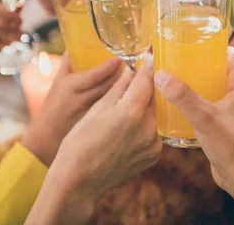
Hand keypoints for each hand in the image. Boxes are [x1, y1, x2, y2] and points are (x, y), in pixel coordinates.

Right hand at [26, 57, 161, 224]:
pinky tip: (128, 128)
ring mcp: (152, 143)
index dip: (146, 65)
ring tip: (125, 108)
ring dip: (143, 108)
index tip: (147, 54)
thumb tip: (130, 69)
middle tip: (133, 79)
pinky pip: (152, 132)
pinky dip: (144, 126)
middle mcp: (147, 127)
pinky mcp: (153, 155)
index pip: (145, 79)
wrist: (79, 180)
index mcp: (131, 111)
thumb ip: (118, 87)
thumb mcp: (97, 108)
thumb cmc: (80, 141)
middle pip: (151, 97)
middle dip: (142, 88)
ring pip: (152, 114)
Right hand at [155, 48, 233, 224]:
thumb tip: (161, 75)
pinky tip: (176, 103)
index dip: (211, 46)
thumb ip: (182, 96)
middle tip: (174, 60)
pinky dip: (194, 100)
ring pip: (211, 87)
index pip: (228, 54)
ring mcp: (231, 108)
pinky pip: (207, 103)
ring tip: (171, 78)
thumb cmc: (232, 145)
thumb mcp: (204, 117)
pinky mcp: (223, 122)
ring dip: (194, 83)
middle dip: (197, 64)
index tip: (190, 42)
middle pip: (216, 69)